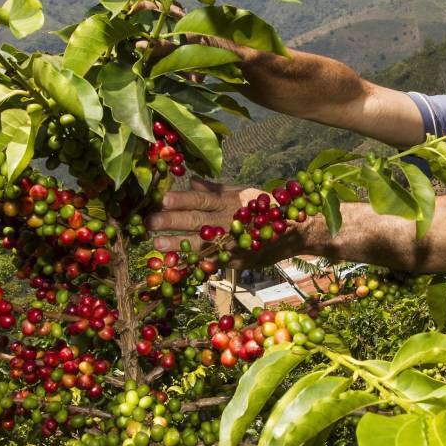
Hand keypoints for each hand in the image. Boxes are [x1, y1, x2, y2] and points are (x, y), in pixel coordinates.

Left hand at [146, 178, 309, 268]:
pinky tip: (176, 264)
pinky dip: (193, 263)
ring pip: (201, 243)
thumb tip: (192, 181)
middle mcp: (230, 220)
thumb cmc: (264, 207)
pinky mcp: (237, 259)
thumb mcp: (242, 193)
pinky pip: (211, 262)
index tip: (162, 198)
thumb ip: (216, 190)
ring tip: (157, 244)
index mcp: (230, 201)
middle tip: (149, 222)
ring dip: (177, 245)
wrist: (296, 230)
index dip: (182, 199)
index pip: (202, 199)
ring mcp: (233, 242)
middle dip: (172, 222)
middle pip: (197, 221)